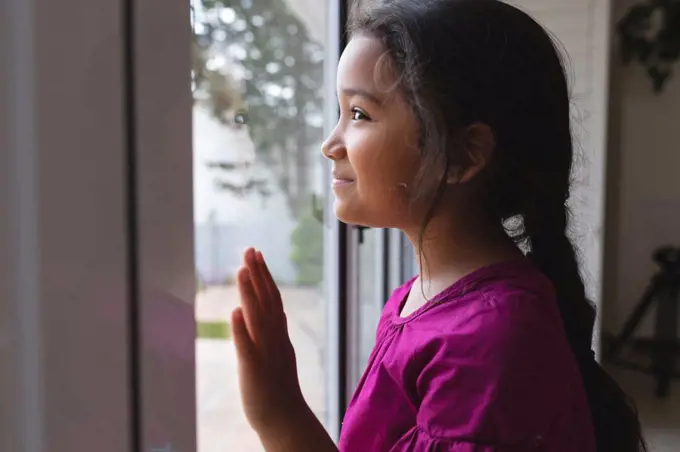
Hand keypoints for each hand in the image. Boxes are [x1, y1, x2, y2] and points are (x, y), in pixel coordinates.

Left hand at [231, 247, 306, 435]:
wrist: (285, 420)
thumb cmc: (279, 389)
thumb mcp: (279, 354)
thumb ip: (274, 332)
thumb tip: (274, 311)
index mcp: (278, 335)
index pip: (272, 298)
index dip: (264, 275)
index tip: (257, 254)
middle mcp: (273, 339)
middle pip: (266, 301)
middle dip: (257, 274)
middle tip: (249, 249)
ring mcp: (265, 353)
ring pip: (258, 318)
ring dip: (250, 293)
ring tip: (242, 269)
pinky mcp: (253, 370)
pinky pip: (247, 347)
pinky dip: (241, 329)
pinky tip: (235, 311)